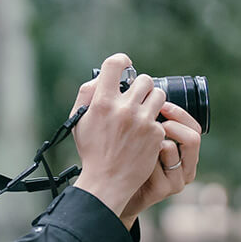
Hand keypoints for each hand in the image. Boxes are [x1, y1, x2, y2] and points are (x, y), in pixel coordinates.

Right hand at [71, 53, 167, 221]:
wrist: (107, 180)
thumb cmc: (92, 150)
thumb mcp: (79, 120)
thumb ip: (87, 94)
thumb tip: (102, 77)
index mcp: (102, 102)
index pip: (114, 65)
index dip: (121, 61)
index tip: (125, 64)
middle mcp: (124, 108)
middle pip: (144, 79)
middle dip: (141, 86)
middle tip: (136, 96)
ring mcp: (142, 121)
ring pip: (159, 94)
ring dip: (153, 100)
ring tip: (145, 111)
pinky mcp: (155, 134)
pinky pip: (161, 117)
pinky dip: (155, 123)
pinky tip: (145, 133)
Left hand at [119, 101, 200, 227]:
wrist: (113, 192)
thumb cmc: (126, 160)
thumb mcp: (142, 138)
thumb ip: (149, 119)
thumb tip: (144, 90)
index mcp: (185, 152)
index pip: (195, 127)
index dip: (180, 113)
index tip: (162, 104)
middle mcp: (186, 167)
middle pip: (193, 137)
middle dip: (172, 123)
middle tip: (153, 119)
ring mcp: (176, 181)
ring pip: (171, 149)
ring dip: (152, 141)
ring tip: (137, 142)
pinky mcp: (163, 190)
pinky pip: (154, 165)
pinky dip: (141, 157)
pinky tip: (130, 159)